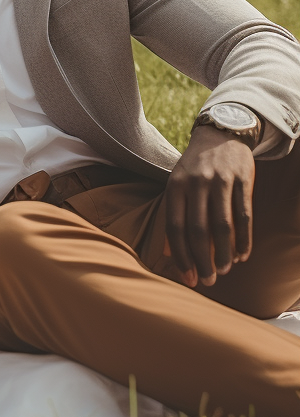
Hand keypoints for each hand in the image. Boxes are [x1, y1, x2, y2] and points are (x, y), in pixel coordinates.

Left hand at [165, 123, 255, 287]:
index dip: (181, 255)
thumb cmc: (193, 169)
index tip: (188, 277)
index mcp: (174, 187)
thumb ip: (174, 215)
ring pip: (223, 226)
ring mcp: (220, 181)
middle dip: (203, 260)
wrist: (219, 136)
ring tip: (225, 270)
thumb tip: (170, 254)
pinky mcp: (242, 180)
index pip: (174, 227)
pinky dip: (244, 239)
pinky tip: (243, 255)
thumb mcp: (176, 185)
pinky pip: (244, 216)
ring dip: (224, 254)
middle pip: (199, 230)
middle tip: (209, 281)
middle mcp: (195, 184)